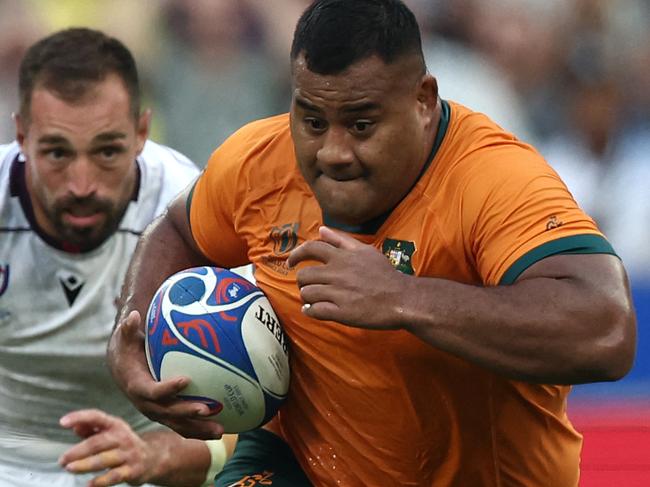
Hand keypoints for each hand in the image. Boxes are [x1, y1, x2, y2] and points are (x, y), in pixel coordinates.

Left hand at [59, 409, 156, 485]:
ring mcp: (128, 454)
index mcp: (115, 425)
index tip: (63, 422)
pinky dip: (101, 481)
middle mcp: (123, 437)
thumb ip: (91, 429)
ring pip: (104, 460)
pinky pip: (114, 476)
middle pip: (97, 442)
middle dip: (78, 451)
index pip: (97, 417)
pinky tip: (89, 484)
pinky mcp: (132, 470)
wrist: (152, 457)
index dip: (80, 417)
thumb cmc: (123, 444)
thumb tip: (74, 426)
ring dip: (85, 464)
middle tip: (62, 460)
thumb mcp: (110, 433)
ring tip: (70, 468)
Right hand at [108, 311, 222, 438]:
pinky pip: (184, 426)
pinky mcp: (167, 415)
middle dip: (187, 413)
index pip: (152, 391)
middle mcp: (147, 404)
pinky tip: (221, 431)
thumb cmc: (128, 350)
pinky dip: (200, 430)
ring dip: (199, 429)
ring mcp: (157, 412)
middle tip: (207, 409)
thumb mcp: (125, 338)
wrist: (122, 369)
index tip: (185, 380)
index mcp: (137, 387)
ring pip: (178, 425)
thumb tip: (133, 316)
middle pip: (168, 413)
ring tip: (221, 431)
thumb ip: (129, 329)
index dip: (167, 388)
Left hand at [287, 226, 410, 328]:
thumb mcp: (365, 251)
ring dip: (307, 298)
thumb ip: (341, 240)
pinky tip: (314, 311)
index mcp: (342, 257)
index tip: (290, 263)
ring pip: (307, 294)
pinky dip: (310, 311)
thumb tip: (322, 229)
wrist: (402, 299)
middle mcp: (337, 273)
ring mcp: (338, 294)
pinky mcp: (341, 312)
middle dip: (302, 282)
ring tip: (314, 300)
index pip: (311, 249)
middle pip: (304, 275)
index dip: (296, 255)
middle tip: (309, 286)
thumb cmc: (385, 275)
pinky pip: (315, 311)